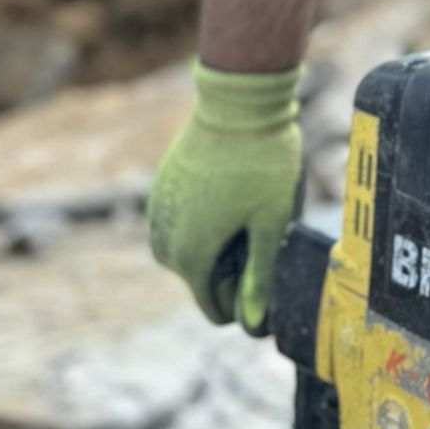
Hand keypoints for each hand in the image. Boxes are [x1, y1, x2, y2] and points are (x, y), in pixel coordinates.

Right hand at [146, 62, 302, 331]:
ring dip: (214, 246)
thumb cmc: (261, 164)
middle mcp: (165, 241)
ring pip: (186, 253)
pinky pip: (176, 225)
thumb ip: (260, 276)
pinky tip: (227, 199)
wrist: (236, 105)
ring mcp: (158, 213)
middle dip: (229, 271)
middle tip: (258, 231)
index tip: (265, 265)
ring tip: (244, 214)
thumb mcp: (271, 222)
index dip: (245, 299)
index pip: (214, 308)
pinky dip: (200, 224)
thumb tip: (252, 323)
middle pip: (199, 281)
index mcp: (190, 256)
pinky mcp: (160, 190)